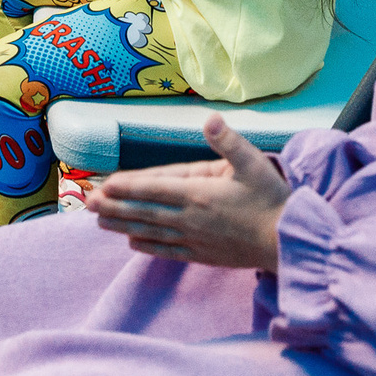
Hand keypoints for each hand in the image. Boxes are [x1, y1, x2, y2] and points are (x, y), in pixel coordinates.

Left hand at [88, 116, 292, 267]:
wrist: (288, 241)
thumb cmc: (272, 199)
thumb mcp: (253, 163)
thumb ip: (228, 142)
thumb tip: (209, 120)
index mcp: (198, 194)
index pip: (154, 189)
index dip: (127, 187)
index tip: (104, 185)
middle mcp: (190, 218)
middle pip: (144, 211)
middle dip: (114, 207)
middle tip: (88, 203)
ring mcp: (194, 239)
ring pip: (151, 231)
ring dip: (123, 226)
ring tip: (100, 222)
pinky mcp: (202, 255)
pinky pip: (168, 251)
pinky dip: (148, 246)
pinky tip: (132, 244)